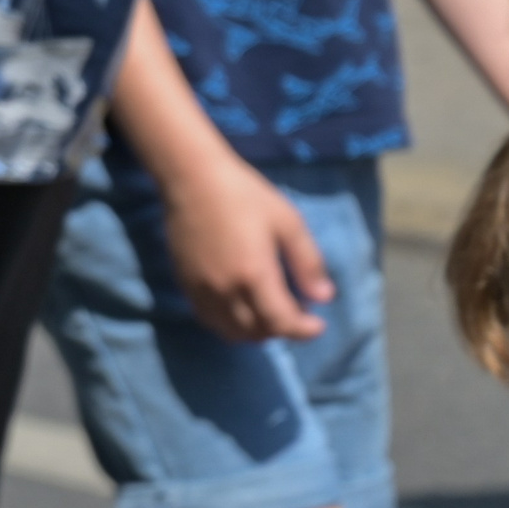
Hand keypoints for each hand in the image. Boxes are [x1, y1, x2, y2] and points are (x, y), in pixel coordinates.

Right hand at [161, 152, 333, 341]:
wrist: (190, 175)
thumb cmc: (242, 194)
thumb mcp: (287, 221)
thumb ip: (308, 262)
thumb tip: (323, 297)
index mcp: (254, 274)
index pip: (282, 323)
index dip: (304, 330)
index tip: (318, 324)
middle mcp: (225, 289)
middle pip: (257, 331)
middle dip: (282, 330)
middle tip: (295, 313)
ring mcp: (201, 287)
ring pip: (231, 331)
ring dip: (255, 331)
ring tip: (268, 314)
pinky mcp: (185, 280)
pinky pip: (207, 317)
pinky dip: (228, 323)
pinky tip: (238, 308)